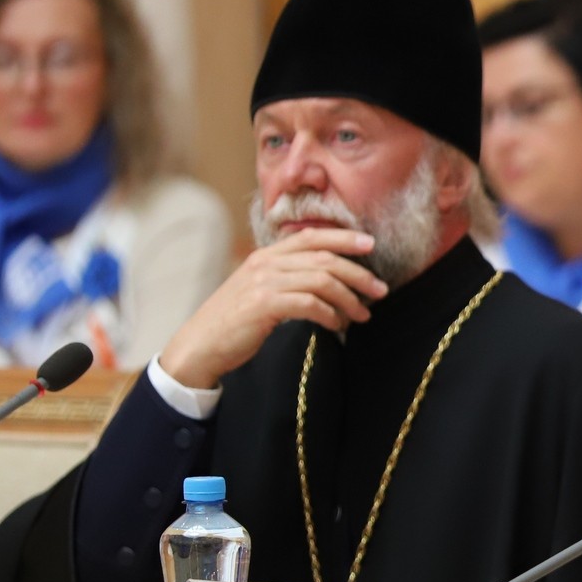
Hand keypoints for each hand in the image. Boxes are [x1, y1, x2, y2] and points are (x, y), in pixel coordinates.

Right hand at [159, 227, 388, 388]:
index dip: (343, 237)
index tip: (370, 244)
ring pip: (321, 280)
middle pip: (324, 258)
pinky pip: (310, 303)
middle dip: (358, 273)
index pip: (311, 236)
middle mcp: (265, 263)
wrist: (200, 345)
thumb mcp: (261, 291)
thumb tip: (329, 281)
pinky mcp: (263, 305)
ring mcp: (263, 282)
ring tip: (363, 314)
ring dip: (349, 298)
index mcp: (266, 256)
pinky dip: (330, 314)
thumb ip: (288, 279)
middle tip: (380, 290)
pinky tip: (337, 325)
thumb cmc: (236, 322)